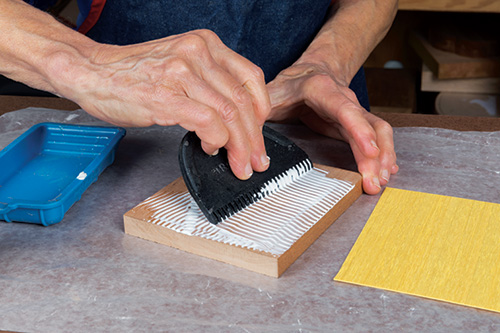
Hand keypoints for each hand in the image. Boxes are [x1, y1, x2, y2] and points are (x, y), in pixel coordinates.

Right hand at [50, 29, 270, 179]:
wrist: (92, 72)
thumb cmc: (133, 74)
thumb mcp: (180, 65)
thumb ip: (209, 84)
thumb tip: (234, 120)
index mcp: (206, 44)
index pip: (251, 78)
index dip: (262, 111)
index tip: (259, 133)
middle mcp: (198, 53)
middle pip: (243, 101)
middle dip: (255, 138)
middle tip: (255, 160)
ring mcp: (182, 73)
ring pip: (230, 115)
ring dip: (240, 147)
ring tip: (238, 163)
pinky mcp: (166, 96)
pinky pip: (208, 122)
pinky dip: (216, 141)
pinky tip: (210, 147)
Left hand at [267, 63, 397, 193]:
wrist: (310, 72)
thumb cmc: (290, 84)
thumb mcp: (270, 93)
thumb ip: (259, 113)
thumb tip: (247, 142)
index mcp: (322, 90)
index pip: (345, 109)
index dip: (359, 130)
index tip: (369, 151)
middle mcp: (345, 100)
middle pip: (368, 125)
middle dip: (375, 155)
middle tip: (375, 181)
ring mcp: (354, 112)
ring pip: (378, 132)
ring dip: (384, 157)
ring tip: (381, 181)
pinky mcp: (357, 125)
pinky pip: (376, 137)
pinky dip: (383, 155)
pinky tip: (386, 171)